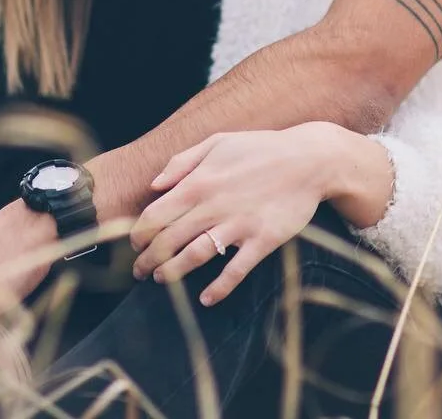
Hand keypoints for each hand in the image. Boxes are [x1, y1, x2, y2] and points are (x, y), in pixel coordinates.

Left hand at [129, 125, 340, 306]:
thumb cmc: (260, 148)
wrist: (308, 160)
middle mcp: (212, 205)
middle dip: (147, 259)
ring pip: (194, 256)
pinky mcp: (262, 240)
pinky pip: (235, 270)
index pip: (155, 215)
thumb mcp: (218, 142)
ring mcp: (238, 224)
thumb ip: (182, 161)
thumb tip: (154, 185)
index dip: (139, 234)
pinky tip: (206, 299)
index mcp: (198, 182)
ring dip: (172, 273)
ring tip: (161, 280)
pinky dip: (219, 288)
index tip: (134, 245)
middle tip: (138, 272)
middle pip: (168, 240)